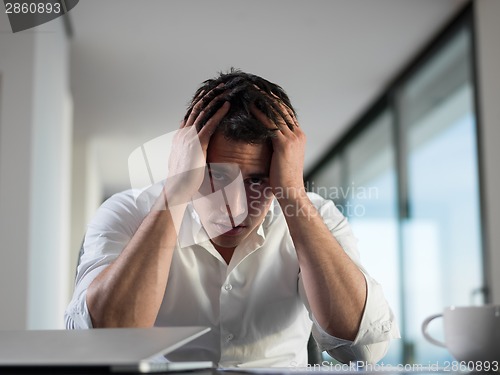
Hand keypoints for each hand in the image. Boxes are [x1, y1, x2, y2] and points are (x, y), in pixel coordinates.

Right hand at [165, 88, 229, 204]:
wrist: (177, 188)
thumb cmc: (182, 179)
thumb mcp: (184, 162)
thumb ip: (189, 153)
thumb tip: (194, 153)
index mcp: (180, 136)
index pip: (191, 114)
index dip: (201, 102)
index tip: (210, 93)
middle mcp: (183, 132)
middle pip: (197, 107)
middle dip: (209, 95)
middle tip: (221, 85)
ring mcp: (189, 136)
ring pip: (203, 111)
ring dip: (215, 99)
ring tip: (226, 90)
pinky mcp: (198, 143)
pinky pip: (210, 123)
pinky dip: (219, 113)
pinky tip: (227, 106)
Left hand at [251, 100, 305, 200]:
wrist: (291, 192)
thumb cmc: (283, 179)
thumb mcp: (283, 158)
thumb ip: (278, 145)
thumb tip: (265, 138)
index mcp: (299, 136)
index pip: (287, 113)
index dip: (275, 101)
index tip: (262, 92)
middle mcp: (298, 134)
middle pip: (283, 108)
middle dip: (269, 96)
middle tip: (255, 85)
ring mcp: (293, 138)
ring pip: (276, 113)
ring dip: (262, 100)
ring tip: (250, 91)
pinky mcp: (284, 144)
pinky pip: (270, 124)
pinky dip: (259, 114)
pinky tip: (249, 106)